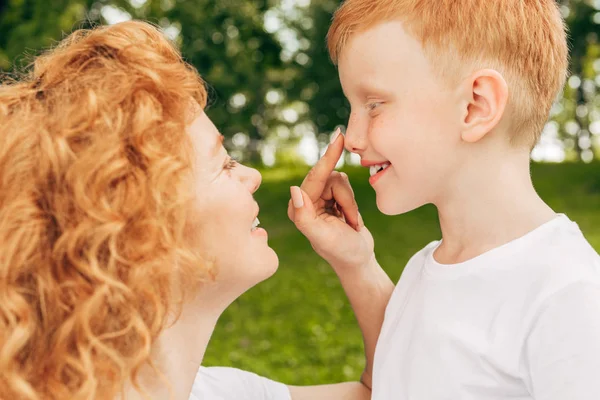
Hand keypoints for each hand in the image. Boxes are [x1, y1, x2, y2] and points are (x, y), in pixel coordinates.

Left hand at [288, 129, 374, 270]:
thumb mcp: (323, 238)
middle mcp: (304, 200)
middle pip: (330, 179)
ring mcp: (318, 198)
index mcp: (298, 208)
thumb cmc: (342, 252)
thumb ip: (305, 216)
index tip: (338, 138)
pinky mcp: (331, 198)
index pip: (314, 178)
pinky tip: (350, 221)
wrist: (358, 260)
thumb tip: (294, 189)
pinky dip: (352, 205)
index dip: (328, 158)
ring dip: (350, 204)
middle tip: (351, 221)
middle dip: (345, 201)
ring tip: (349, 224)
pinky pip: (346, 187)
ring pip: (340, 181)